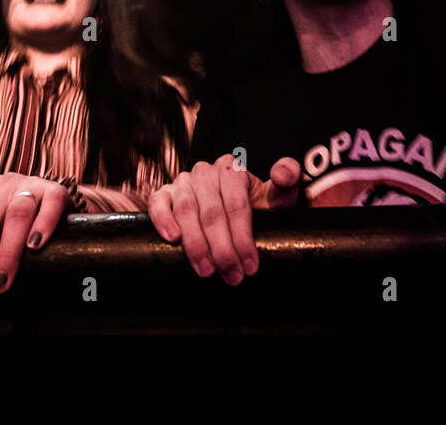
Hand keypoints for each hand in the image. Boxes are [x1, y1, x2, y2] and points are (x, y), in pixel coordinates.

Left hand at [0, 173, 69, 307]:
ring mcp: (30, 186)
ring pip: (16, 216)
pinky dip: (43, 225)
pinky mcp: (56, 191)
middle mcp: (2, 184)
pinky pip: (51, 204)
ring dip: (6, 254)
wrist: (48, 197)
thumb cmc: (5, 208)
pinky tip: (35, 247)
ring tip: (0, 284)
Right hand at [146, 154, 300, 284]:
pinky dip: (163, 219)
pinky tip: (173, 239)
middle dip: (222, 249)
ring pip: (187, 211)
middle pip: (212, 212)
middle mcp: (205, 171)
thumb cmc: (256, 205)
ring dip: (196, 244)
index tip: (251, 266)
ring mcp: (183, 181)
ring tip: (207, 271)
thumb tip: (282, 175)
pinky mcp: (164, 193)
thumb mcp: (275, 197)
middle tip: (231, 276)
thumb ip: (287, 181)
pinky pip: (158, 203)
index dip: (243, 238)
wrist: (233, 210)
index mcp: (232, 169)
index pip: (237, 204)